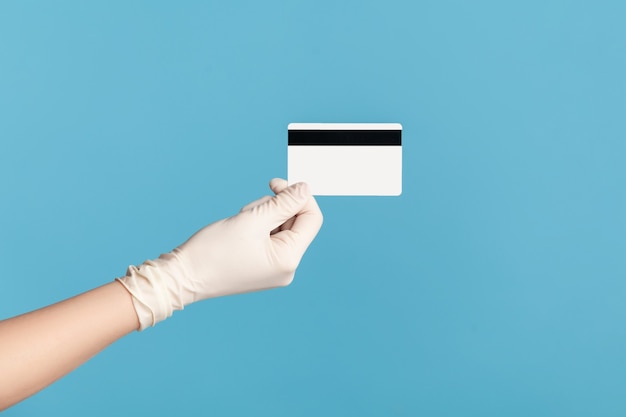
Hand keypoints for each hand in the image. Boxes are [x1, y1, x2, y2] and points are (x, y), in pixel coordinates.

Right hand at [117, 179, 322, 328]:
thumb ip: (283, 203)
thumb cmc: (212, 251)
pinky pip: (270, 237)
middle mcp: (287, 268)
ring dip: (264, 215)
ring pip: (281, 227)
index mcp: (288, 259)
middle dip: (276, 207)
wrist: (183, 277)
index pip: (311, 219)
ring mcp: (275, 269)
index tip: (276, 184)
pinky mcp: (263, 266)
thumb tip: (305, 189)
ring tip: (240, 221)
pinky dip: (258, 226)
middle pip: (296, 223)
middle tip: (249, 208)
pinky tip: (239, 229)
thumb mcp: (252, 219)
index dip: (298, 196)